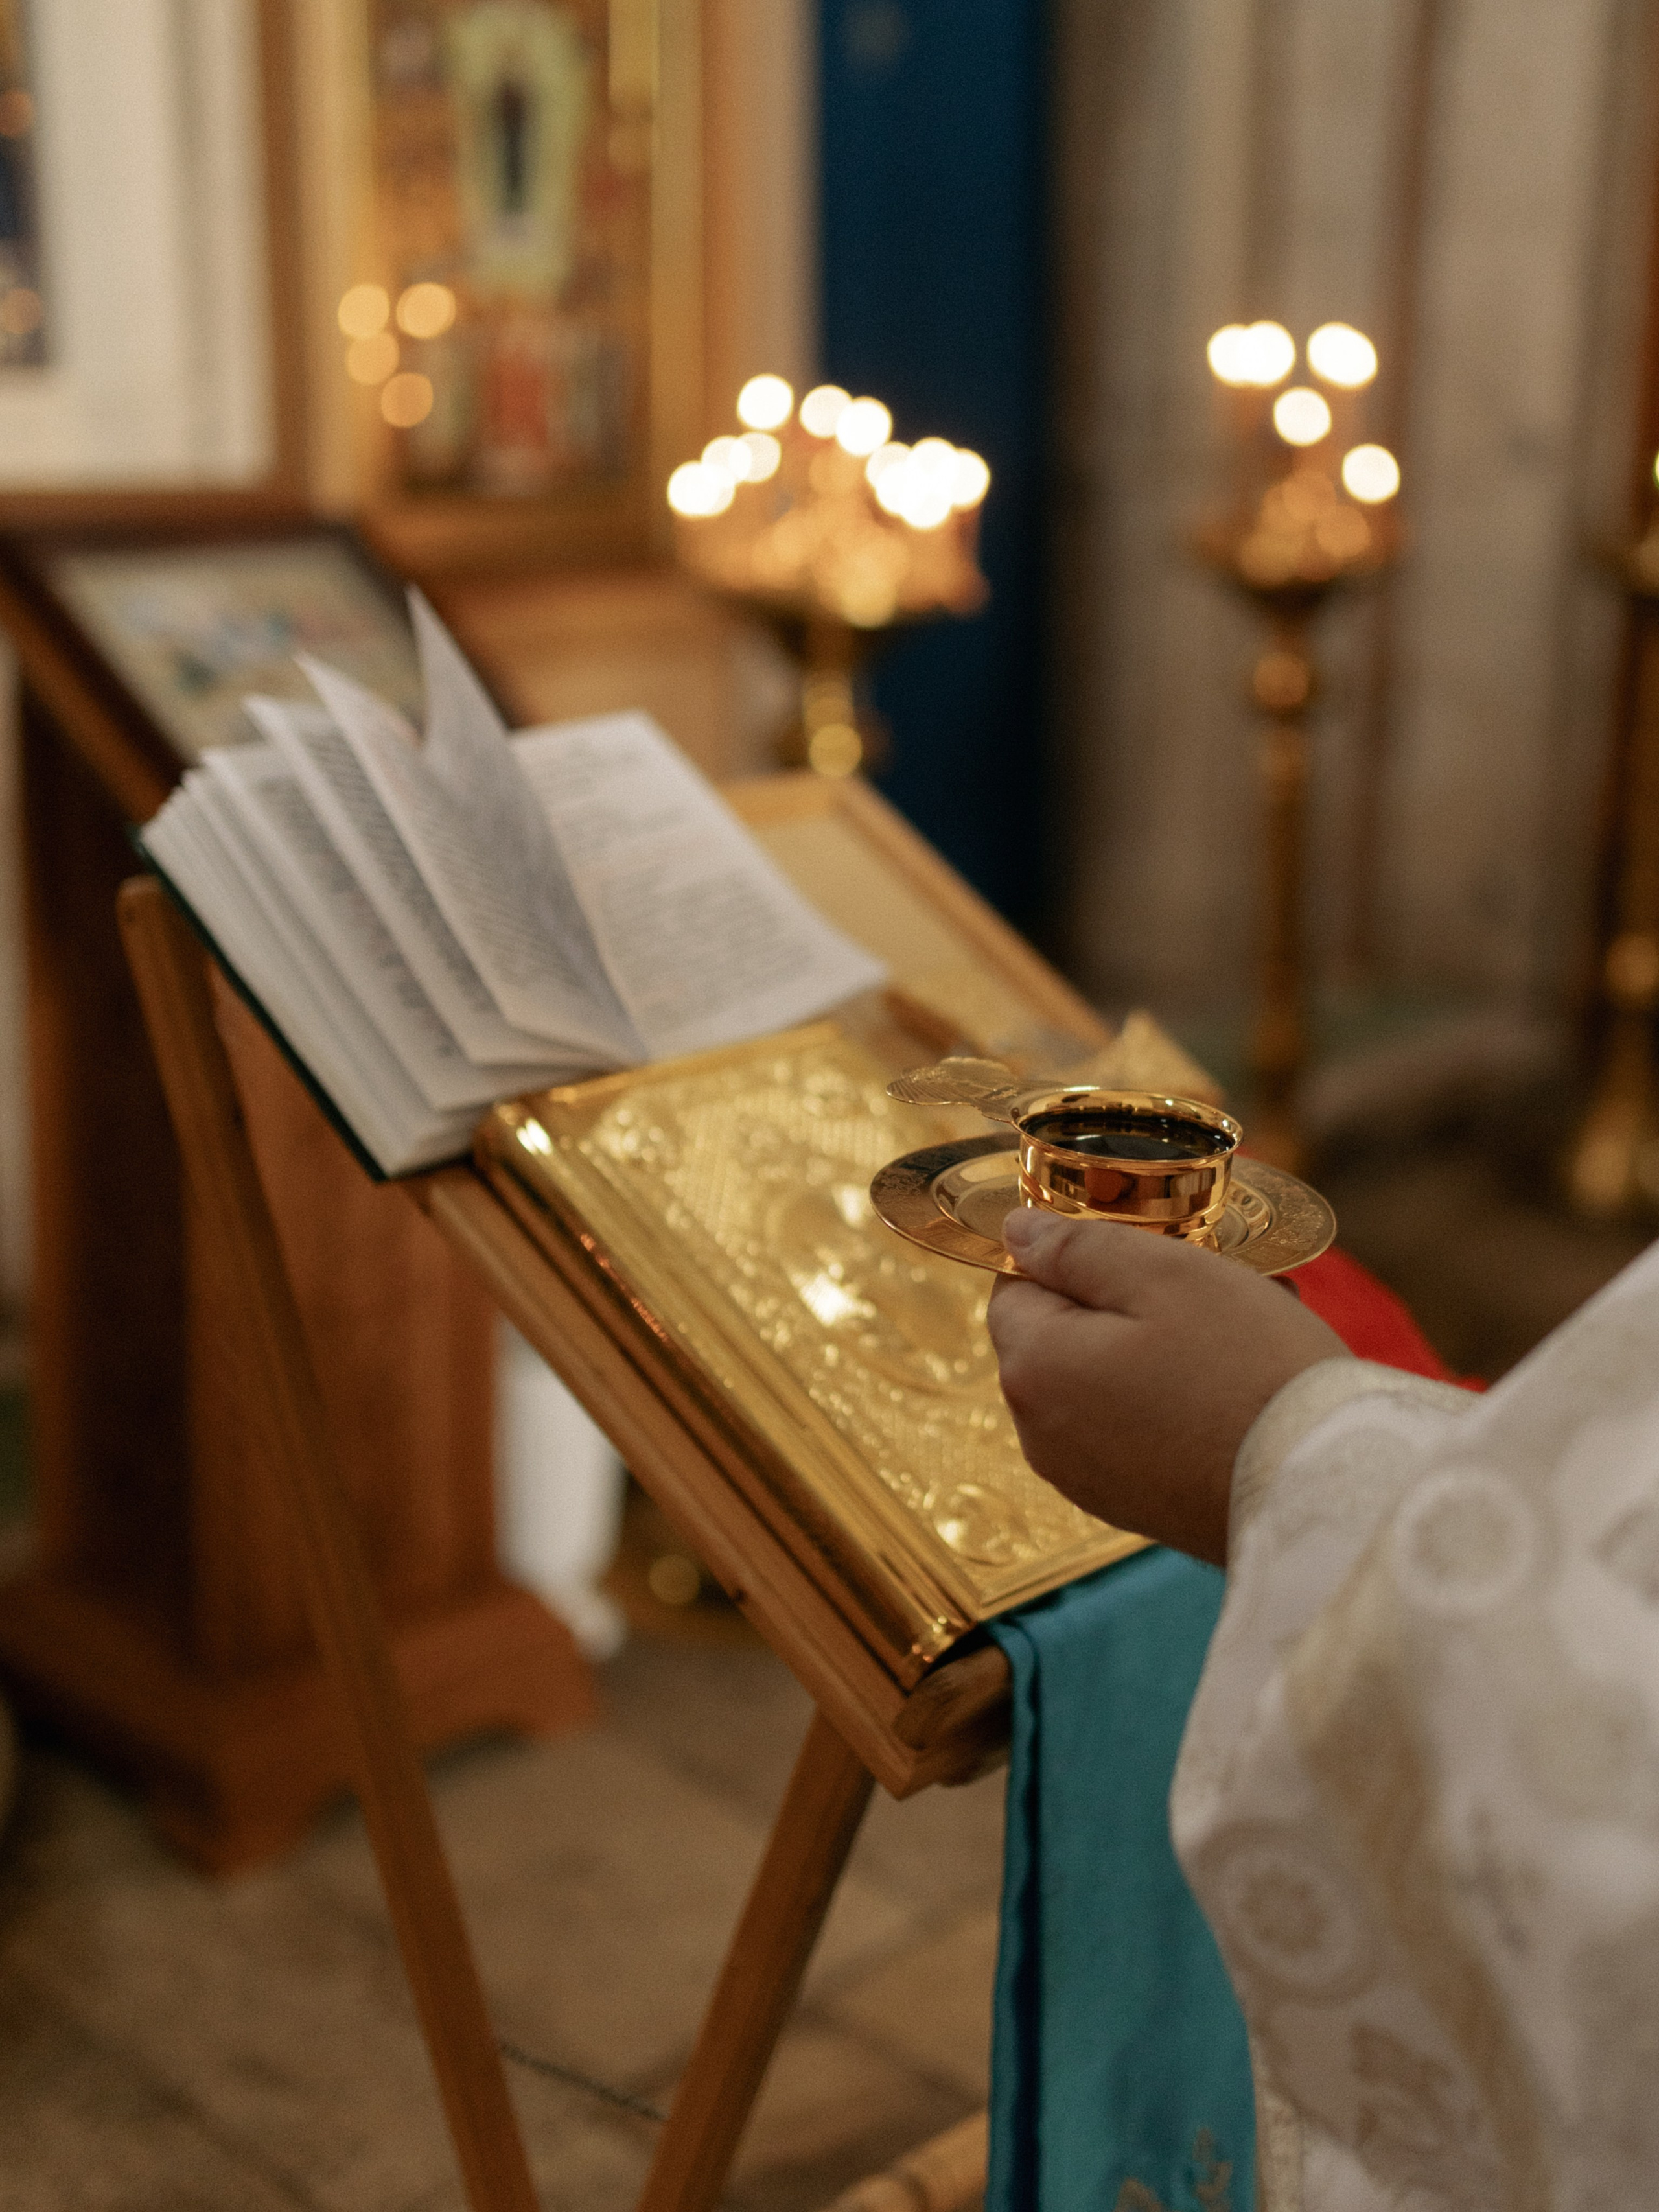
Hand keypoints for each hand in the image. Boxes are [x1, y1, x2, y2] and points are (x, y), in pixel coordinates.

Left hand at [986, 1209, 1348, 1563]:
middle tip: (1206, 1280)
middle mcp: (1041, 1434)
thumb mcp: (1165, 1275)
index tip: (1143, 1245)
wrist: (1320, 1487)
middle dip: (1123, 1300)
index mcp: (1034, 1370)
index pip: (1016, 1283)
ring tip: (1239, 1325)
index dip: (1073, 1253)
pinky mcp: (1133, 1505)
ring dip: (1155, 1345)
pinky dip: (1171, 1397)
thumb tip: (1015, 1234)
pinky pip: (1133, 1427)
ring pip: (1103, 1380)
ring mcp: (1085, 1478)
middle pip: (1060, 1335)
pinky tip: (1236, 1380)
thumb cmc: (1247, 1369)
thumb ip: (1077, 1248)